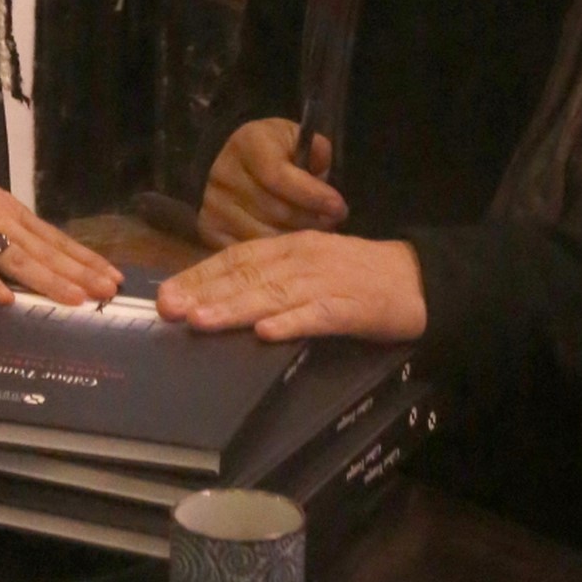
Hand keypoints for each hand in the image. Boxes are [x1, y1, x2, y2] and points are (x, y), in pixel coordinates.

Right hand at [0, 141, 121, 308]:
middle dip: (79, 273)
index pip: (55, 239)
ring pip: (17, 259)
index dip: (84, 259)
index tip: (112, 276)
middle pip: (45, 251)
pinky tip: (5, 299)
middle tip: (109, 291)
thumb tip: (39, 255)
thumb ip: (10, 228)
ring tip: (75, 299)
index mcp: (11, 211)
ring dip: (47, 280)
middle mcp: (0, 219)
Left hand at [156, 231, 426, 344]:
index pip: (236, 259)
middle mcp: (300, 259)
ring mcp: (324, 282)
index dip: (199, 274)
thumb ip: (271, 278)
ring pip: (272, 294)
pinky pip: (316, 316)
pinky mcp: (349, 307)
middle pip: (246, 275)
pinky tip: (265, 333)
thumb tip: (219, 296)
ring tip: (201, 320)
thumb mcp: (309, 267)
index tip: (165, 291)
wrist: (416, 278)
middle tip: (168, 308)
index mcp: (289, 248)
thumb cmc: (356, 276)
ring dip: (234, 307)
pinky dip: (290, 323)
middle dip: (204, 291)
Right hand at [198, 118, 347, 248]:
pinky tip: (289, 248)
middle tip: (332, 224)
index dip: (313, 195)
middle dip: (311, 221)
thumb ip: (316, 152)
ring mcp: (213, 205)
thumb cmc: (276, 152)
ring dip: (295, 241)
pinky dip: (273, 254)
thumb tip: (322, 174)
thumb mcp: (297, 139)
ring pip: (265, 236)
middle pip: (276, 211)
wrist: (234, 164)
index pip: (279, 177)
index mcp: (248, 144)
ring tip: (312, 235)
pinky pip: (249, 252)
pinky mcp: (209, 231)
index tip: (340, 207)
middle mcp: (224, 174)